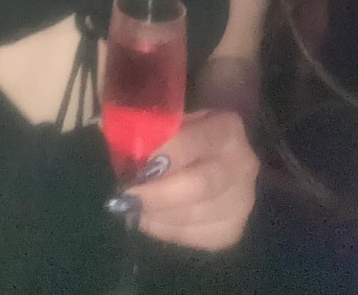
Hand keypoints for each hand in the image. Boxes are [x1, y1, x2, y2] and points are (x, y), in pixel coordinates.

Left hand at [124, 110, 259, 250]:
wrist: (218, 159)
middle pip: (201, 185)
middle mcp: (243, 164)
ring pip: (197, 215)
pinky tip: (148, 220)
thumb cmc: (186, 135)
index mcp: (227, 128)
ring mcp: (243, 201)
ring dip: (158, 214)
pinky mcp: (233, 229)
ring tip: (131, 209)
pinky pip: (197, 237)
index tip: (137, 167)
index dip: (167, 155)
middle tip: (127, 197)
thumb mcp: (175, 121)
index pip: (197, 141)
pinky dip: (167, 230)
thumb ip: (153, 130)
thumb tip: (113, 137)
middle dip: (159, 194)